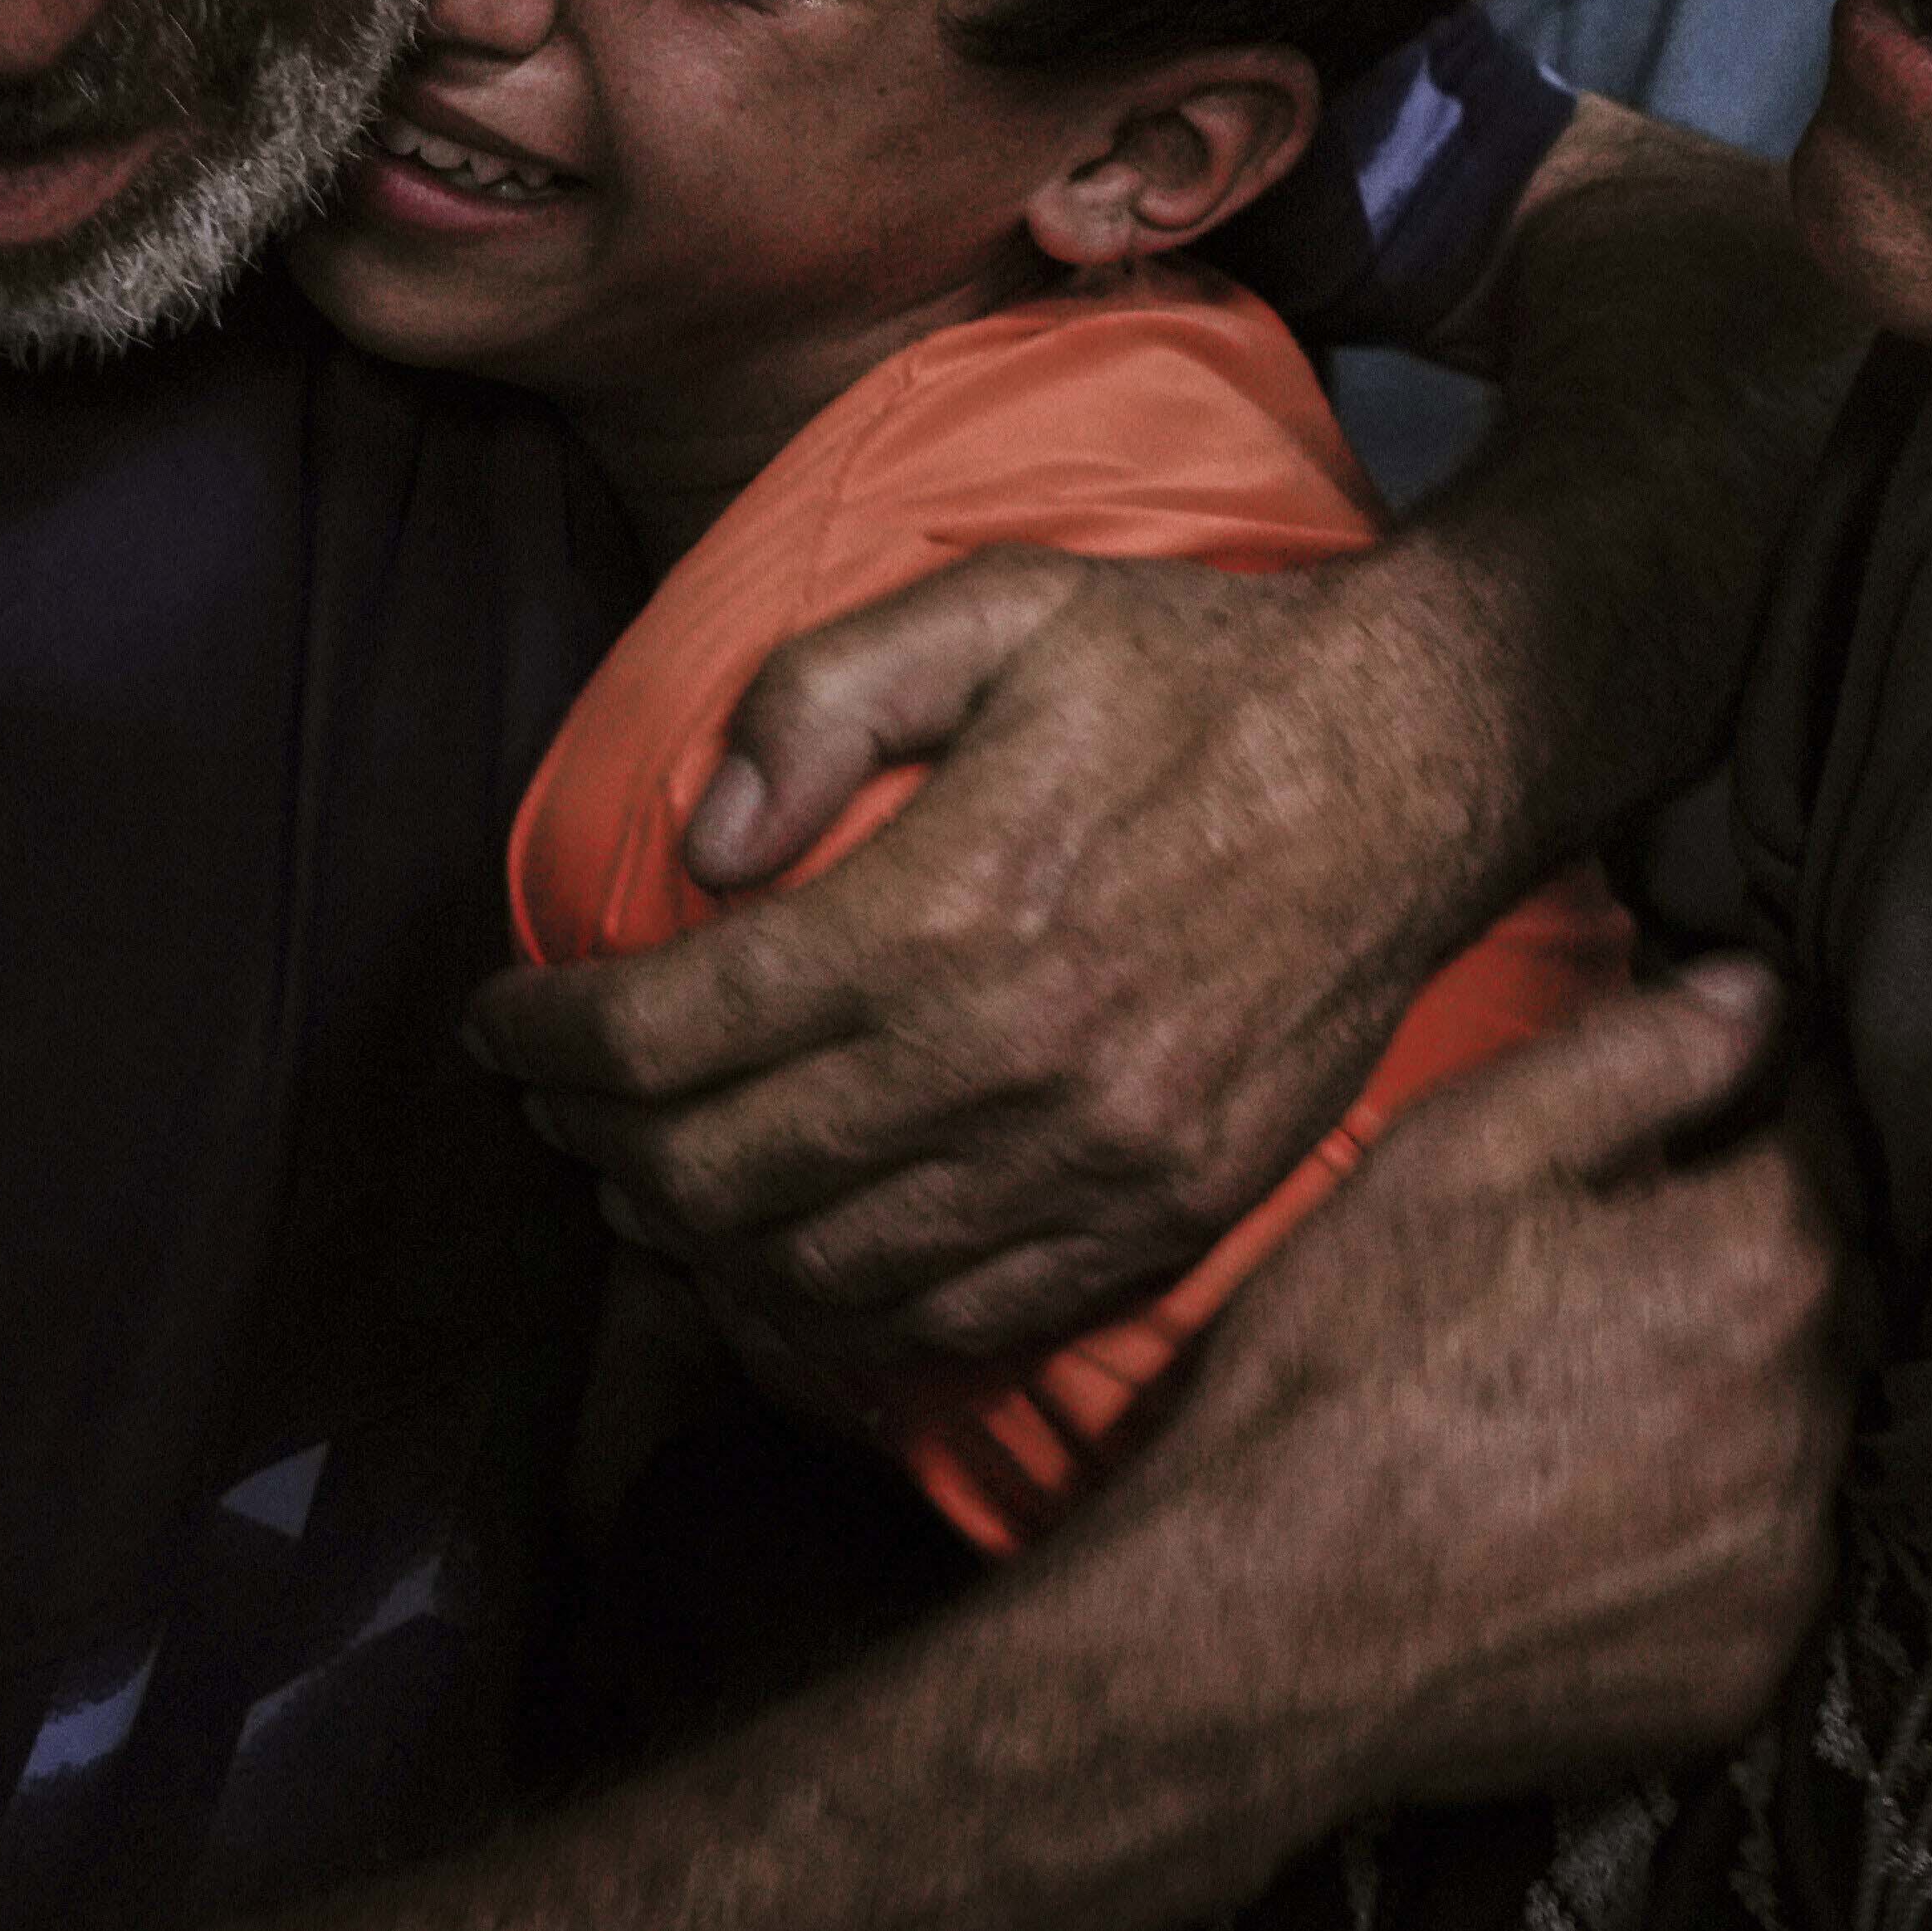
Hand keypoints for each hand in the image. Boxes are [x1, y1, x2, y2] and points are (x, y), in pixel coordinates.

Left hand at [464, 540, 1534, 1413]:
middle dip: (599, 1145)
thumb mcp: (1005, 606)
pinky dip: (837, 1320)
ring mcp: (1095, 1160)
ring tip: (655, 1181)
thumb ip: (824, 696)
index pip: (671, 1032)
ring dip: (699, 1246)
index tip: (502, 1020)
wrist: (1429, 756)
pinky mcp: (1162, 1216)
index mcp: (949, 908)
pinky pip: (954, 1324)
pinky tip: (789, 1264)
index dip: (548, 1039)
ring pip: (817, 1276)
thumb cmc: (1200, 669)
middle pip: (717, 1175)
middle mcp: (1013, 1061)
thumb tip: (699, 844)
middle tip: (564, 1101)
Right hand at [1066, 957, 1853, 1802]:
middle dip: (1740, 1271)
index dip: (1742, 1131)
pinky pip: (1761, 1562)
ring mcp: (1784, 1552)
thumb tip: (1760, 995)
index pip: (1822, 1143)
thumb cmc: (1340, 1374)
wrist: (1256, 1631)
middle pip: (1821, 1293)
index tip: (1671, 1156)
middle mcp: (1807, 1408)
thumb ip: (1635, 1055)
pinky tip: (1589, 1520)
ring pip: (1799, 1428)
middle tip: (1597, 1296)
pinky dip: (1704, 1532)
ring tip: (1582, 1412)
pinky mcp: (1746, 1666)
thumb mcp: (1458, 1156)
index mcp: (1760, 1260)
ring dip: (1730, 1402)